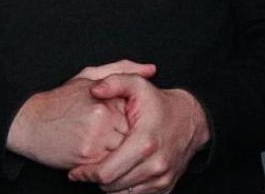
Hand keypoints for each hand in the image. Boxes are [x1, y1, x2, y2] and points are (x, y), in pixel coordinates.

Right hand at [6, 78, 132, 170]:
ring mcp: (95, 138)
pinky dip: (107, 164)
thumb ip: (121, 71)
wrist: (28, 122)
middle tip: (110, 136)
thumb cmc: (60, 101)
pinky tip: (95, 154)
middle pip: (133, 136)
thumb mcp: (87, 77)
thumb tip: (152, 70)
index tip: (118, 121)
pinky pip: (110, 166)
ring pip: (124, 152)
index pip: (136, 114)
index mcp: (105, 96)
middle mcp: (102, 116)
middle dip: (126, 139)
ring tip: (102, 145)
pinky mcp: (86, 156)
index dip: (130, 121)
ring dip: (118, 153)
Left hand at [67, 77, 208, 193]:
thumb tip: (94, 90)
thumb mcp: (137, 85)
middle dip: (94, 180)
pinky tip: (116, 175)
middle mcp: (155, 164)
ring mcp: (162, 178)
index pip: (106, 172)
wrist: (190, 120)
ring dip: (108, 186)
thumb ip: (114, 82)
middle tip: (83, 171)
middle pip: (112, 186)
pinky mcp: (166, 186)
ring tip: (99, 171)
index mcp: (144, 143)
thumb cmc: (158, 103)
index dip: (86, 174)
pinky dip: (123, 189)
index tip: (75, 171)